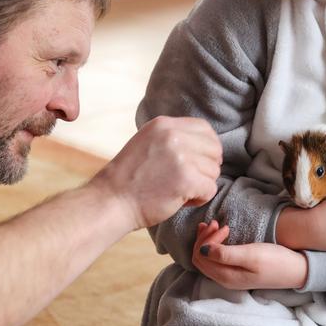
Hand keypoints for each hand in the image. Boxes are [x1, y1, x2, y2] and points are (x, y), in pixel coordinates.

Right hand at [91, 116, 221, 229]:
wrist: (111, 201)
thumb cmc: (129, 179)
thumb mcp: (147, 143)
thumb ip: (172, 139)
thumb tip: (206, 144)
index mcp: (163, 124)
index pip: (205, 128)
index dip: (208, 147)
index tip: (199, 162)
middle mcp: (173, 135)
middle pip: (214, 149)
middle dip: (206, 168)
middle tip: (186, 181)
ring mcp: (181, 157)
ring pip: (214, 170)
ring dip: (201, 185)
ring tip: (178, 191)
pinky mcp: (186, 179)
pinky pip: (211, 189)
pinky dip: (200, 198)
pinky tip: (181, 200)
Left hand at [192, 220, 306, 289]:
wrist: (296, 270)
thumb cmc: (275, 261)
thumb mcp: (250, 255)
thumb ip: (225, 254)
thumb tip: (202, 250)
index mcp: (225, 276)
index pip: (200, 256)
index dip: (206, 239)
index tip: (222, 226)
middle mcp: (224, 279)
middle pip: (200, 258)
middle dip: (204, 238)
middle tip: (217, 222)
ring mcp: (230, 276)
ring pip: (207, 258)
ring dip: (209, 240)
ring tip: (218, 225)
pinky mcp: (236, 271)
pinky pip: (216, 259)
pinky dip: (215, 245)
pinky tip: (222, 234)